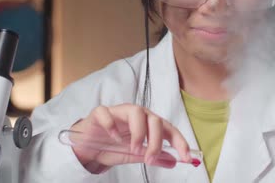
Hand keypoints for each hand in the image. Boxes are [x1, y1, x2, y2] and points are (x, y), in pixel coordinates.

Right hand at [70, 104, 191, 172]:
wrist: (88, 146)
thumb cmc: (113, 146)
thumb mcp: (136, 155)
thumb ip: (154, 157)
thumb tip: (174, 162)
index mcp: (149, 123)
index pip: (169, 129)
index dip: (180, 142)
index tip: (186, 157)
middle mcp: (137, 114)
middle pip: (154, 119)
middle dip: (156, 141)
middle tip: (149, 159)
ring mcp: (119, 111)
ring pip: (136, 111)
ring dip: (138, 132)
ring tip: (133, 149)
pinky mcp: (101, 113)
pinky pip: (107, 113)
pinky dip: (112, 125)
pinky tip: (113, 137)